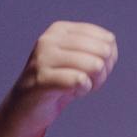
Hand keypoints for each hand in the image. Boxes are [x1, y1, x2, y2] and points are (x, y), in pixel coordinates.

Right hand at [2, 21, 117, 134]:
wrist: (27, 106)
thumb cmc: (59, 81)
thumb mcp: (79, 59)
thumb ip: (97, 48)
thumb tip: (110, 44)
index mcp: (60, 30)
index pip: (105, 39)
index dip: (110, 58)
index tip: (96, 68)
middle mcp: (49, 40)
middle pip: (102, 51)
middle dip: (104, 70)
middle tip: (88, 80)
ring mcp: (43, 58)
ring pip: (94, 65)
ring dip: (94, 82)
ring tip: (80, 86)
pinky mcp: (42, 79)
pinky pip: (79, 80)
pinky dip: (83, 89)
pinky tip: (72, 92)